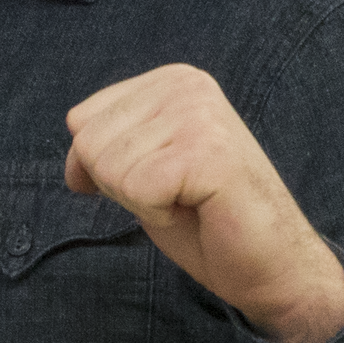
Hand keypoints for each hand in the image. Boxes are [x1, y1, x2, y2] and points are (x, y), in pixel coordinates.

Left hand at [64, 64, 343, 342]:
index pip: (81, 120)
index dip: (101, 167)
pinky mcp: (208, 151)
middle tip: (174, 195)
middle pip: (88, 143)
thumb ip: (108, 142)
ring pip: (108, 167)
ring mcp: (200, 114)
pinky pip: (136, 189)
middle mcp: (187, 85)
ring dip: (141, 201)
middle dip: (119, 185)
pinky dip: (156, 213)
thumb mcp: (142, 167)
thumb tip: (73, 140)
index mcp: (171, 79)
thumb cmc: (204, 218)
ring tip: (188, 200)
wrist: (270, 262)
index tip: (154, 180)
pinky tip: (196, 208)